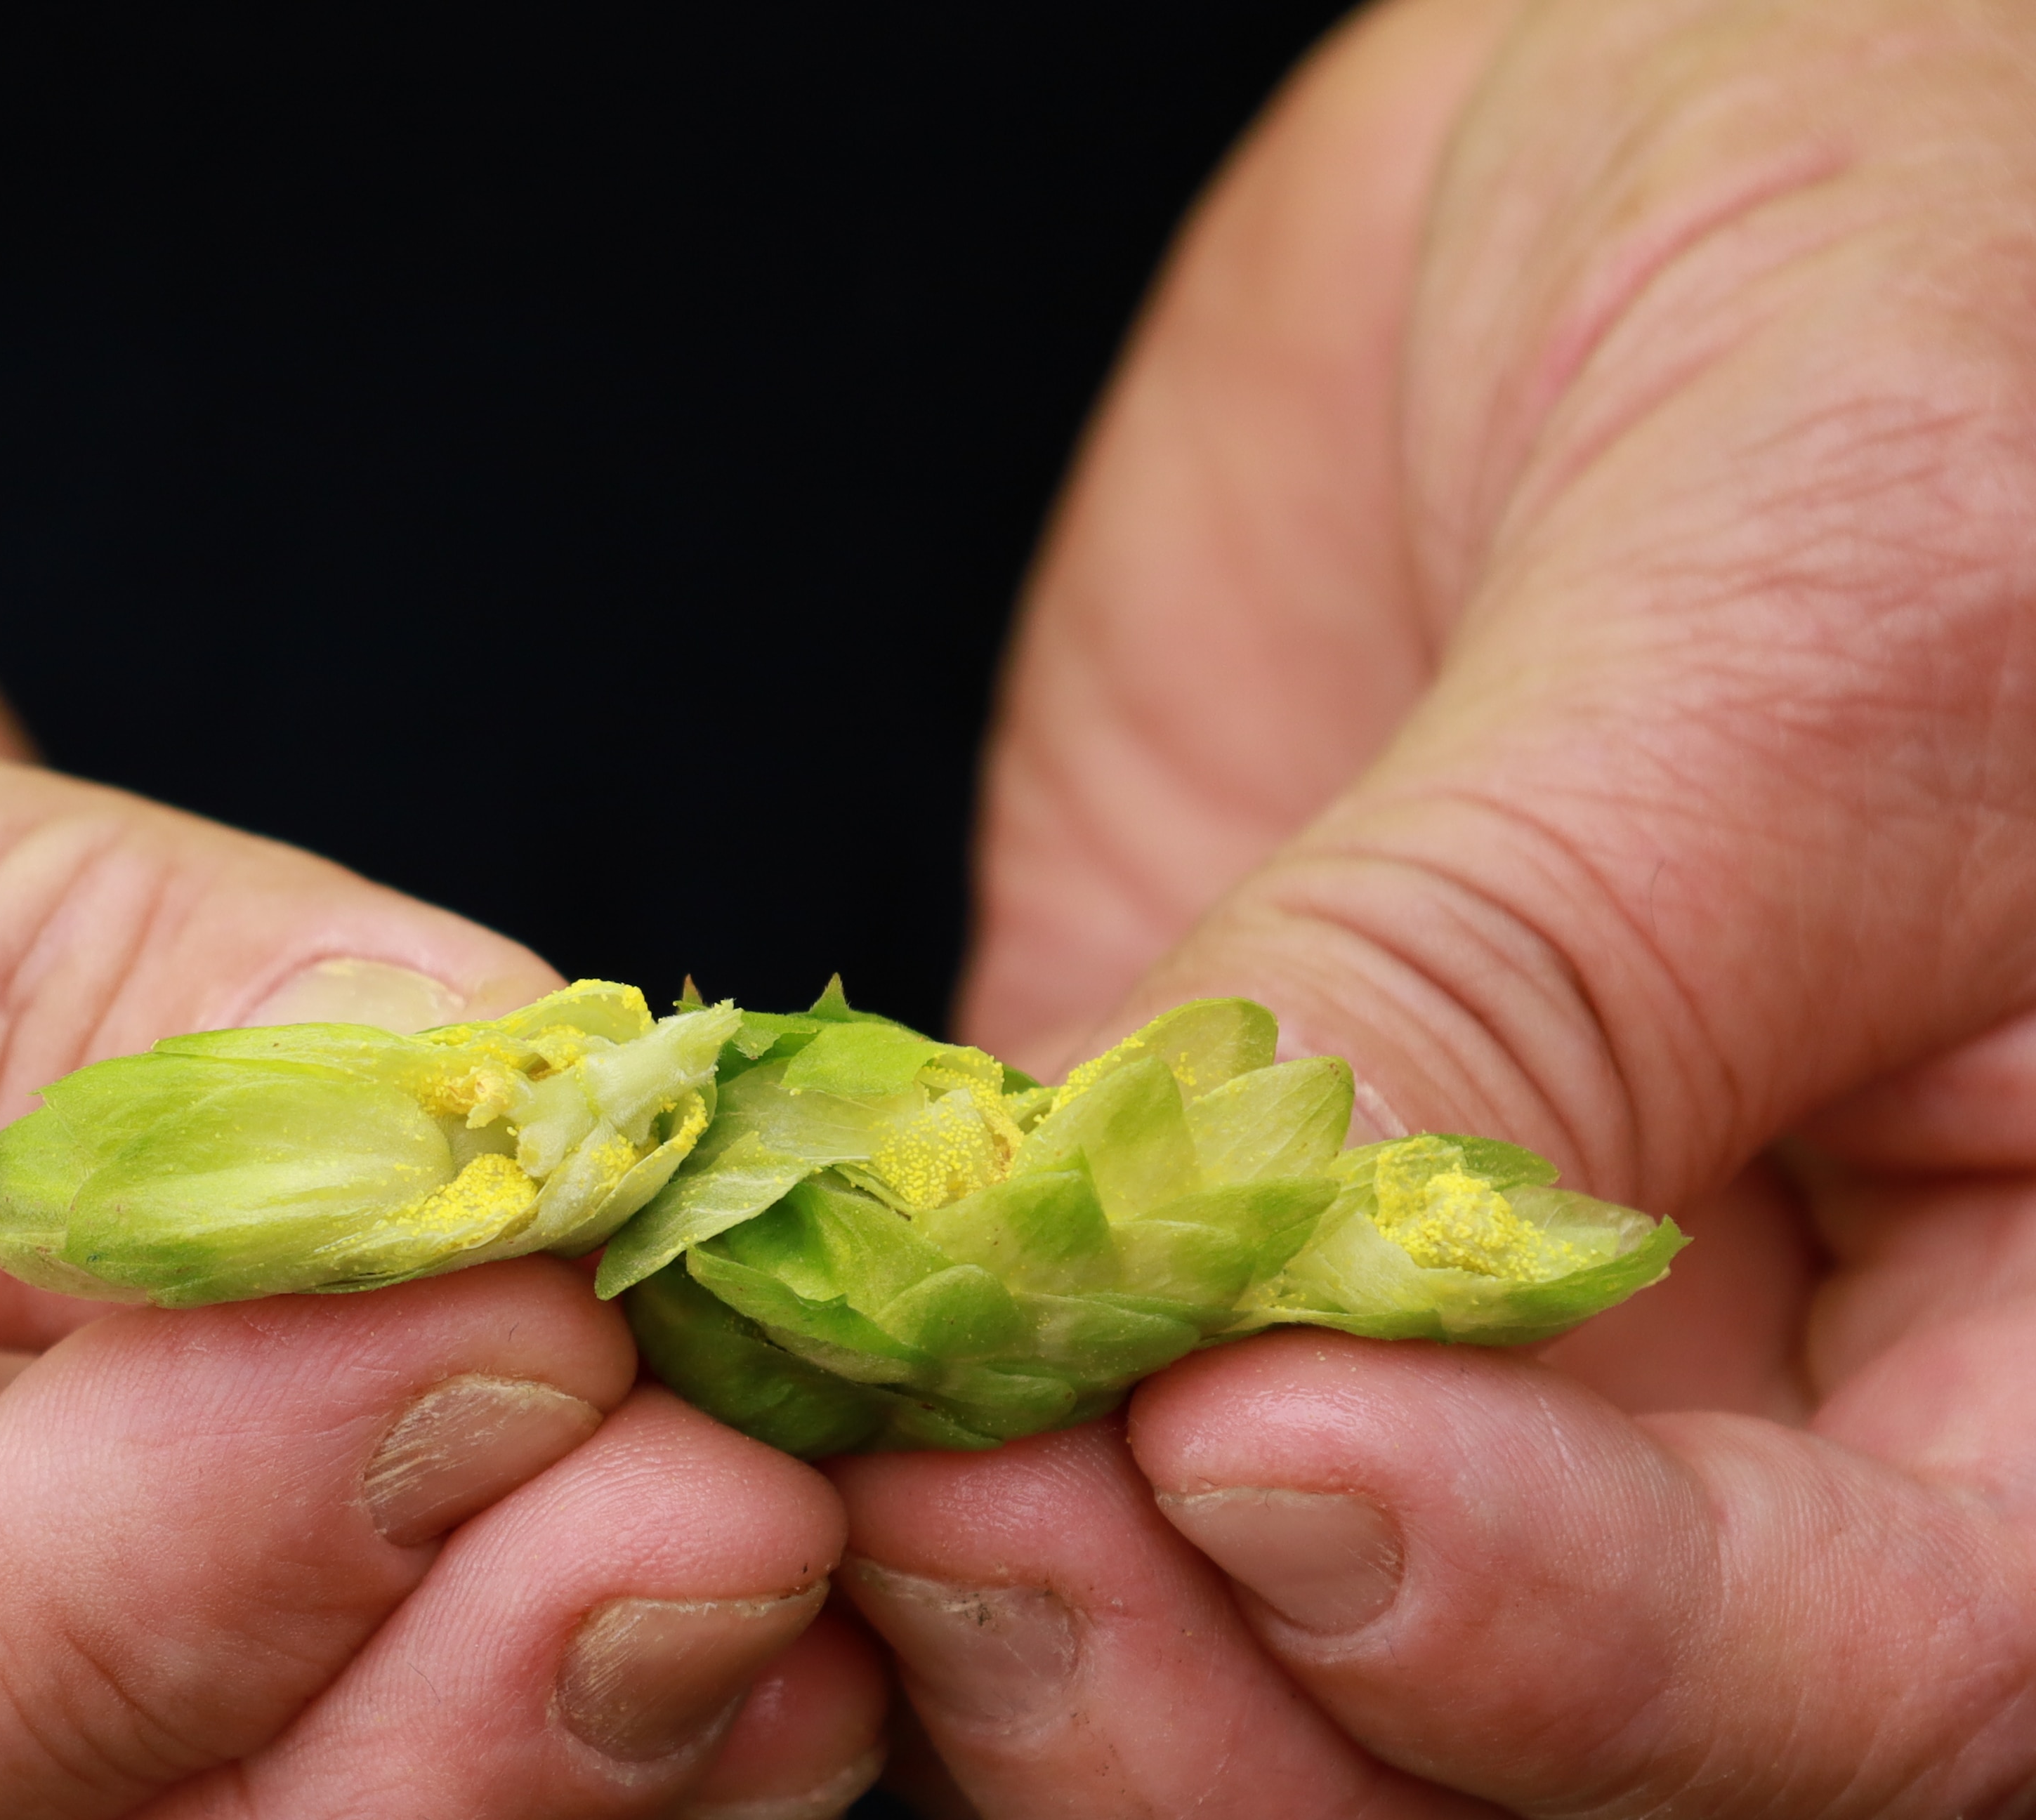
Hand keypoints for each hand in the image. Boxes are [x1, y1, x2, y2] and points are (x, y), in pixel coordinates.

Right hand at [0, 100, 885, 1815]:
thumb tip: (435, 1118)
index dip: (150, 1583)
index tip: (507, 1343)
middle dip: (410, 1727)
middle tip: (731, 1521)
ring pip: (220, 1793)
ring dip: (537, 1711)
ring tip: (807, 1536)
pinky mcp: (68, 1462)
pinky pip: (318, 1609)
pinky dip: (538, 1585)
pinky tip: (758, 1510)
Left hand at [840, 0, 2035, 1810]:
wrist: (1679, 134)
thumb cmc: (1927, 263)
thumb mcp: (1815, 599)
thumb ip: (1550, 972)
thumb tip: (1257, 1299)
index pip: (1874, 1661)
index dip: (1570, 1639)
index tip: (1271, 1456)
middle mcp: (1757, 1379)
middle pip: (1506, 1747)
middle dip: (1232, 1690)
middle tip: (985, 1507)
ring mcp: (1440, 1309)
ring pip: (1233, 1650)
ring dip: (1031, 1612)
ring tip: (862, 1441)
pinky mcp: (1177, 1196)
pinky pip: (1025, 1404)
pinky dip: (890, 1412)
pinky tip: (776, 1326)